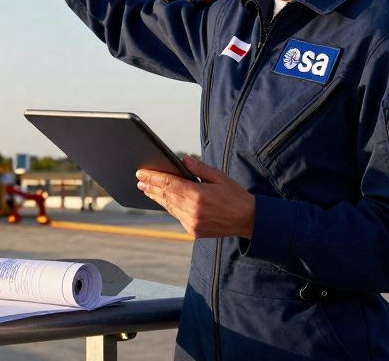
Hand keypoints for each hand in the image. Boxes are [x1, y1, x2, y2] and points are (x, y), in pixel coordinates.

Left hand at [137, 156, 254, 238]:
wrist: (248, 220)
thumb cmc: (235, 196)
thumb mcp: (220, 177)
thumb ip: (199, 169)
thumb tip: (183, 158)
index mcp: (198, 195)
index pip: (169, 183)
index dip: (153, 177)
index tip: (141, 172)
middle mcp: (193, 211)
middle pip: (165, 196)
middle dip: (151, 187)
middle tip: (139, 180)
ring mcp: (192, 223)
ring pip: (169, 207)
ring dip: (157, 197)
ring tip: (147, 189)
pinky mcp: (194, 231)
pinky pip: (177, 216)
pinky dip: (169, 207)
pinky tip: (164, 201)